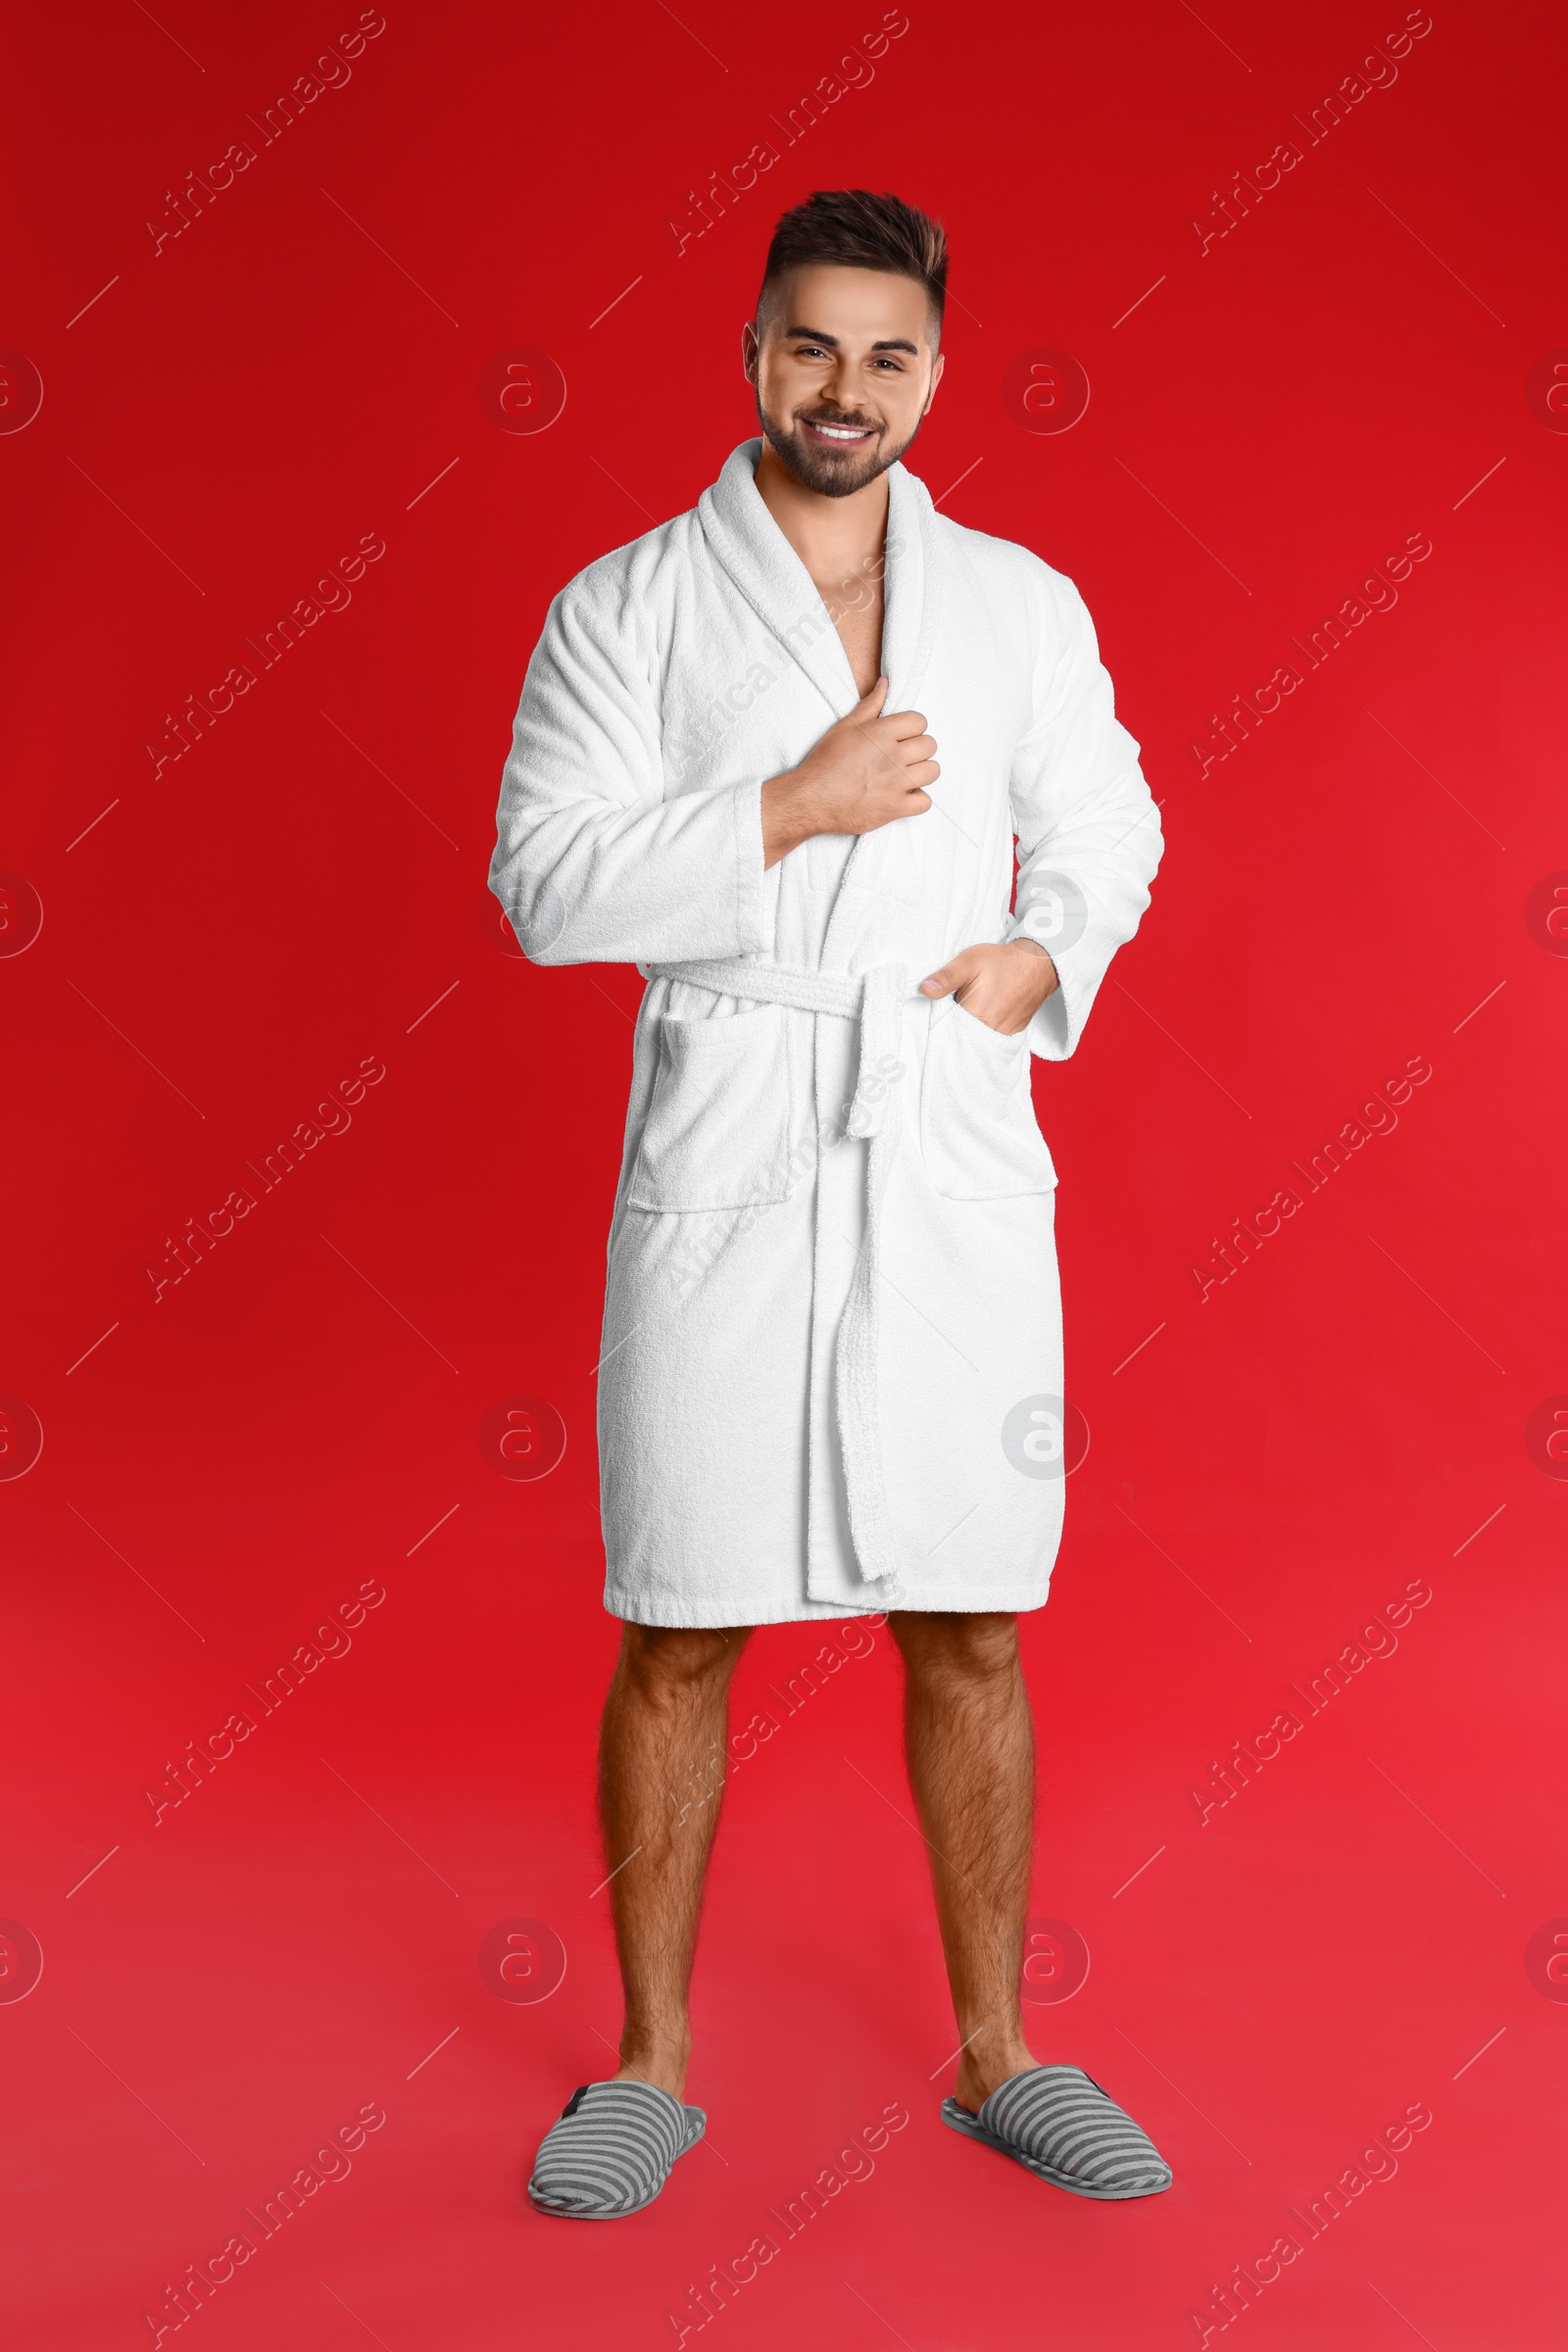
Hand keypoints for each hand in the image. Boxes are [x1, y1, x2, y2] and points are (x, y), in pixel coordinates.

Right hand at [761, 678, 937, 868]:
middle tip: (902, 756)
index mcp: (882, 733)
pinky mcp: (896, 808)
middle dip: (919, 749)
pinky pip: (926, 802)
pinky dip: (918, 800)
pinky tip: (904, 796)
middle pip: (930, 745)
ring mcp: (897, 783)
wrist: (811, 798)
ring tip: (906, 775)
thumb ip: (870, 705)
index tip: (901, 737)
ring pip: (933, 771)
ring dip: (922, 772)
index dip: (912, 728)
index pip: (920, 721)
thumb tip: (885, 683)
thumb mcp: (845, 726)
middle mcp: (893, 756)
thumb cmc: (825, 762)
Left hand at [919, 938, 1058, 1035]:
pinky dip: (985, 1030)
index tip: (937, 1015)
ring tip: (971, 1011)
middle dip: (954, 1027)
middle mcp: (989, 1029)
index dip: (939, 1023)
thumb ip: (946, 978)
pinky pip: (993, 1038)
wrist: (1038, 962)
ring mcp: (1004, 1033)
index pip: (947, 1030)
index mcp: (974, 1015)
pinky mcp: (1014, 1032)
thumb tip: (924, 989)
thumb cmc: (1003, 961)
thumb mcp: (968, 962)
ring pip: (978, 1039)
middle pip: (962, 1036)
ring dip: (970, 1030)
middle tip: (954, 1010)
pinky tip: (984, 1016)